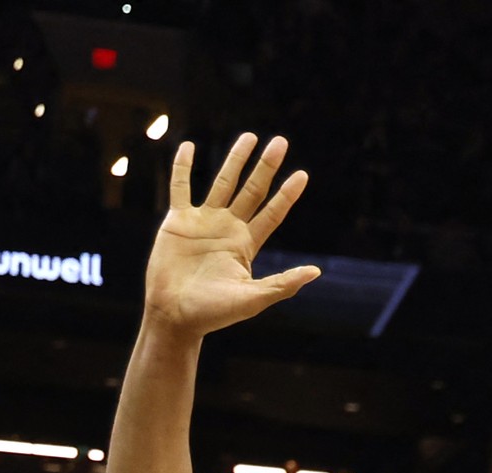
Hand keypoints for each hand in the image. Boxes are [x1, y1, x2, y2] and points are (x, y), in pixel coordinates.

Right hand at [145, 134, 320, 335]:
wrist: (175, 316)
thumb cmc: (213, 314)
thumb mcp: (252, 300)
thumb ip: (282, 284)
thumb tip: (316, 272)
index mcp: (246, 245)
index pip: (272, 214)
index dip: (286, 195)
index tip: (301, 175)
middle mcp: (228, 228)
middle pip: (252, 190)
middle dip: (266, 167)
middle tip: (280, 142)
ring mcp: (203, 222)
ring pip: (222, 183)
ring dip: (235, 160)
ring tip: (249, 137)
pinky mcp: (178, 221)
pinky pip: (180, 187)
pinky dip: (183, 167)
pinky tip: (189, 147)